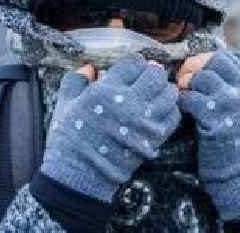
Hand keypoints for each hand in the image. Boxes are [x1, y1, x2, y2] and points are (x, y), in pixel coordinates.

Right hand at [40, 54, 180, 201]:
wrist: (80, 177)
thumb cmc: (69, 140)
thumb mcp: (65, 105)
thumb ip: (75, 82)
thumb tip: (88, 68)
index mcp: (106, 91)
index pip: (133, 62)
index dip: (132, 63)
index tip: (129, 69)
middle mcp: (129, 103)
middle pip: (156, 74)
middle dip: (151, 72)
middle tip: (144, 78)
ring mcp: (145, 121)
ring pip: (170, 93)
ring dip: (163, 90)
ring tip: (153, 94)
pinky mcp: (154, 138)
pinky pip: (174, 116)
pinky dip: (169, 109)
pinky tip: (158, 111)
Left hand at [178, 49, 239, 220]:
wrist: (237, 169)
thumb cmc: (231, 134)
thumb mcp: (238, 106)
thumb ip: (227, 85)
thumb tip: (199, 62)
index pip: (226, 58)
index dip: (204, 59)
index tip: (194, 69)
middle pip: (213, 63)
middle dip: (193, 67)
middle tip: (183, 79)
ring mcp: (231, 106)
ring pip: (202, 78)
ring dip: (186, 84)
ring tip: (183, 94)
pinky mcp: (216, 121)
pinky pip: (191, 99)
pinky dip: (182, 100)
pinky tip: (182, 108)